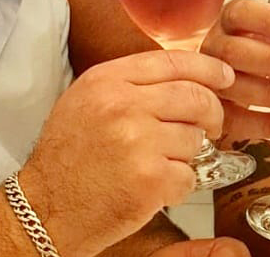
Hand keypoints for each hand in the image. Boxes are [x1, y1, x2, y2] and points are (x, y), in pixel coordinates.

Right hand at [22, 50, 233, 256]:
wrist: (45, 208)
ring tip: (160, 164)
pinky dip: (179, 187)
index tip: (224, 76)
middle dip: (212, 113)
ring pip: (195, 138)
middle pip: (195, 96)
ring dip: (187, 155)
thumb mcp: (86, 100)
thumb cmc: (67, 158)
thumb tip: (184, 77)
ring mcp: (138, 142)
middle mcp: (123, 105)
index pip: (173, 61)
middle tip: (212, 126)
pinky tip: (154, 189)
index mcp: (108, 80)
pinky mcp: (150, 179)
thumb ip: (130, 83)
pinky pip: (189, 176)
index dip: (207, 68)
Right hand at [200, 0, 269, 140]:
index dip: (269, 20)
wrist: (234, 75)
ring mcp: (213, 81)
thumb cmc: (269, 43)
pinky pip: (237, 121)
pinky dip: (268, 124)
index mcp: (234, 18)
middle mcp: (218, 46)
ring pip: (235, 87)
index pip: (243, 12)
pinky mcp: (218, 112)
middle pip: (237, 51)